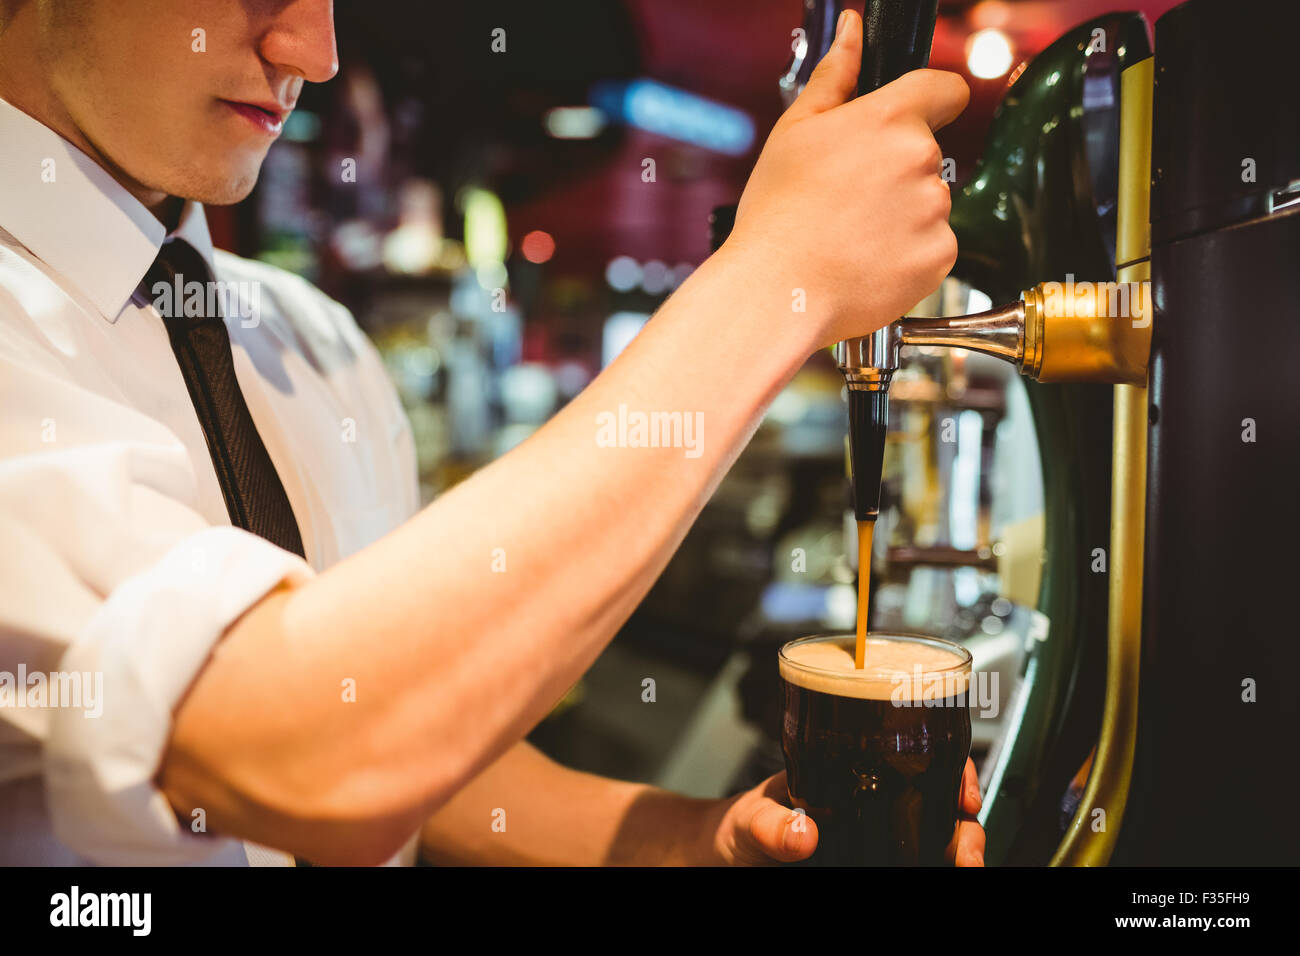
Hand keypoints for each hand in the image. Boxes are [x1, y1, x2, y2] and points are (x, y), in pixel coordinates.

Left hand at [705, 760, 985, 865]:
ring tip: (965, 869)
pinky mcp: (870, 861)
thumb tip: (801, 833)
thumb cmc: (737, 830)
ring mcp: (874, 840)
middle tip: (968, 854)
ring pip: (934, 844)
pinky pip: (909, 862)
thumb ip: (770, 825)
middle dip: (966, 830)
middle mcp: (872, 806)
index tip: (965, 796)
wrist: (724, 862)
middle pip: (939, 810)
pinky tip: (942, 873)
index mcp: (850, 777)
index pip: (916, 760)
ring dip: (957, 854)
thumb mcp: (750, 820)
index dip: (952, 772)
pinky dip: (933, 866)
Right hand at [724, 8, 968, 348]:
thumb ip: (836, 75)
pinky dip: (907, 256)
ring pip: (928, 204)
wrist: (777, 294)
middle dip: (896, 173)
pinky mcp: (940, 257)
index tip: (914, 121)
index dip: (932, 102)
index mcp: (890, 119)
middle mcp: (921, 160)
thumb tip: (852, 29)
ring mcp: (935, 211)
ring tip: (850, 237)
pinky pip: (933, 247)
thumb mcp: (795, 131)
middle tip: (846, 201)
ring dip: (901, 216)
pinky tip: (865, 262)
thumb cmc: (777, 215)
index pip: (946, 89)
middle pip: (926, 156)